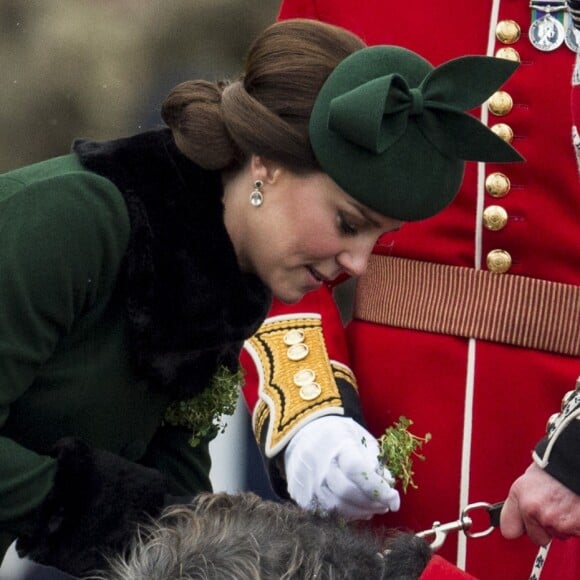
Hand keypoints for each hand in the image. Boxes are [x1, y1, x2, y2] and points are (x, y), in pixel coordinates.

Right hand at [284, 416, 399, 519]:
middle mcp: (319, 464)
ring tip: (373, 508)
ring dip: (360, 512)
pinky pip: (327, 511)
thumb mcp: (360, 438)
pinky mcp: (301, 495)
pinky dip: (345, 513)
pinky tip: (355, 508)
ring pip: (337, 507)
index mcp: (336, 444)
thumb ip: (375, 460)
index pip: (357, 470)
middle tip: (385, 505)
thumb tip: (388, 485)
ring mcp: (307, 481)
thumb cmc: (337, 435)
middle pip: (347, 492)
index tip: (394, 499)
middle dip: (371, 503)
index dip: (377, 488)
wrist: (303, 433)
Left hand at [500, 462, 579, 545]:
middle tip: (554, 509)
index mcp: (520, 494)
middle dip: (546, 528)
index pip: (508, 529)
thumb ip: (524, 498)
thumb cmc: (556, 465)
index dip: (519, 528)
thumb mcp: (531, 477)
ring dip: (564, 523)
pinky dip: (577, 524)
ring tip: (567, 502)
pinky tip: (575, 507)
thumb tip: (521, 513)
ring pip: (559, 534)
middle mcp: (533, 509)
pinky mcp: (574, 526)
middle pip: (538, 537)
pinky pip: (575, 532)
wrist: (576, 460)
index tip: (522, 526)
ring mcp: (553, 519)